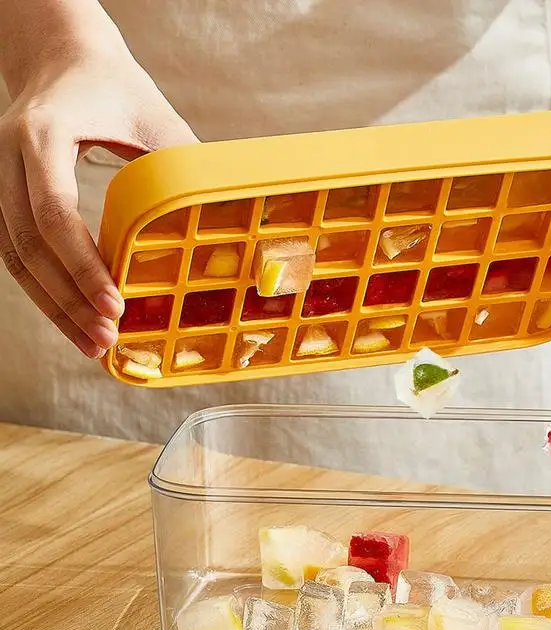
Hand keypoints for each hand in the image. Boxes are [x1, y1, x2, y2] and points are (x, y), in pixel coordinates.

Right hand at [0, 45, 196, 356]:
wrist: (61, 57)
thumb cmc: (114, 87)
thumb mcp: (155, 118)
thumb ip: (181, 167)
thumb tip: (223, 222)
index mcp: (42, 134)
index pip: (55, 213)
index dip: (84, 266)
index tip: (116, 304)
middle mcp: (8, 158)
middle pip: (29, 246)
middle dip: (68, 300)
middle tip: (106, 341)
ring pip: (16, 258)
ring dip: (55, 307)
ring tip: (93, 346)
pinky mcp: (6, 197)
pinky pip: (19, 253)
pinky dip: (47, 291)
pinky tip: (75, 320)